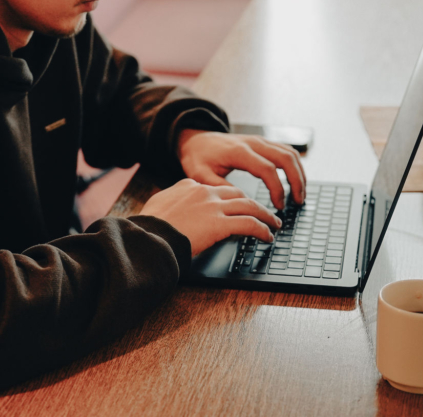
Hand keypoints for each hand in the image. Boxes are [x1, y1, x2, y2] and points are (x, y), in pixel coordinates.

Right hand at [139, 179, 281, 255]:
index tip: (237, 207)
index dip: (231, 199)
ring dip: (265, 216)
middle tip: (263, 212)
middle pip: (238, 194)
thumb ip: (173, 204)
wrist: (148, 237)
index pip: (217, 189)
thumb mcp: (159, 207)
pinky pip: (250, 224)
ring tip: (274, 224)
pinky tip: (267, 237)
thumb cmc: (149, 228)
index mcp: (188, 186)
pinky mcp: (220, 223)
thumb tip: (177, 212)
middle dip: (253, 204)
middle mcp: (204, 192)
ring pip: (249, 206)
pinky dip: (263, 230)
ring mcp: (213, 206)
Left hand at [177, 130, 305, 209]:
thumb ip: (219, 187)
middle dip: (296, 181)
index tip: (279, 206)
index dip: (277, 189)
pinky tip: (296, 180)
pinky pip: (286, 150)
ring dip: (299, 173)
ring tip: (301, 194)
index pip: (267, 169)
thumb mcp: (200, 175)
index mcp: (238, 152)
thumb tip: (241, 201)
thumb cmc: (198, 157)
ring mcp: (259, 140)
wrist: (196, 139)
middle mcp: (253, 143)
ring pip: (290, 152)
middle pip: (285, 158)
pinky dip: (295, 165)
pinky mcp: (262, 142)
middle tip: (299, 201)